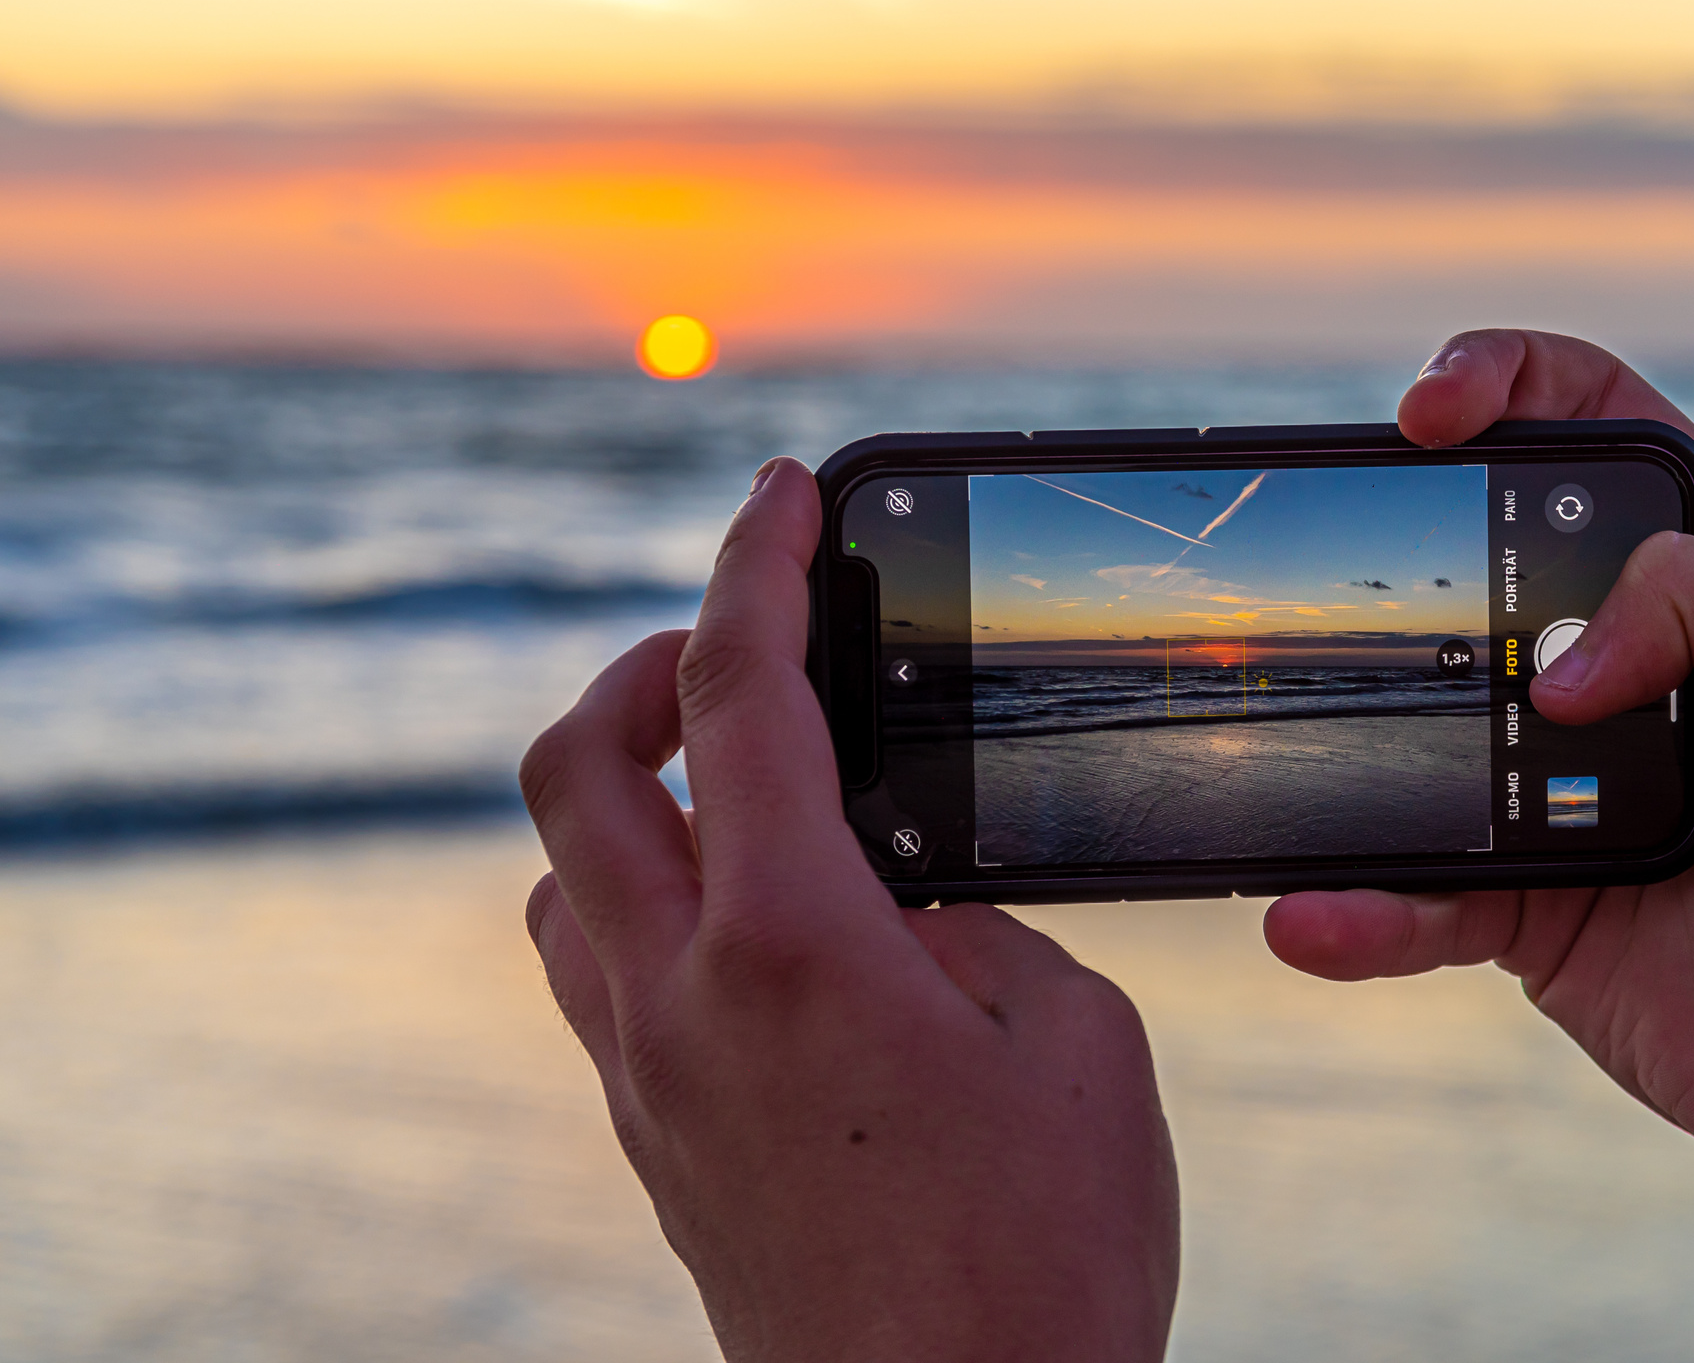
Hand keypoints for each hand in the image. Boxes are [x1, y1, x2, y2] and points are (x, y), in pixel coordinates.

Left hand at [520, 459, 1177, 1362]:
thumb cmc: (1046, 1259)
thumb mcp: (1075, 1043)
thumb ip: (982, 931)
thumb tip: (916, 903)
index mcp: (793, 945)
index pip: (740, 695)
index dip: (758, 565)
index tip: (780, 491)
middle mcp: (681, 1002)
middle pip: (574, 771)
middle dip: (639, 667)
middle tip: (736, 648)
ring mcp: (647, 1082)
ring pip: (561, 879)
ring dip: (625, 793)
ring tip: (740, 782)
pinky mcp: (653, 1148)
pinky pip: (597, 975)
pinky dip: (644, 898)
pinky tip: (753, 922)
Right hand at [1267, 329, 1693, 1360]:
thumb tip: (1554, 667)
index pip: (1590, 417)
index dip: (1504, 381)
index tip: (1430, 413)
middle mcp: (1626, 661)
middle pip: (1472, 551)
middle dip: (1390, 540)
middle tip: (1341, 568)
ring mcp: (1559, 779)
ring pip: (1414, 720)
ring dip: (1350, 733)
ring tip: (1295, 756)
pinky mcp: (1522, 899)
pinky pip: (1410, 888)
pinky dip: (1358, 904)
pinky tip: (1316, 917)